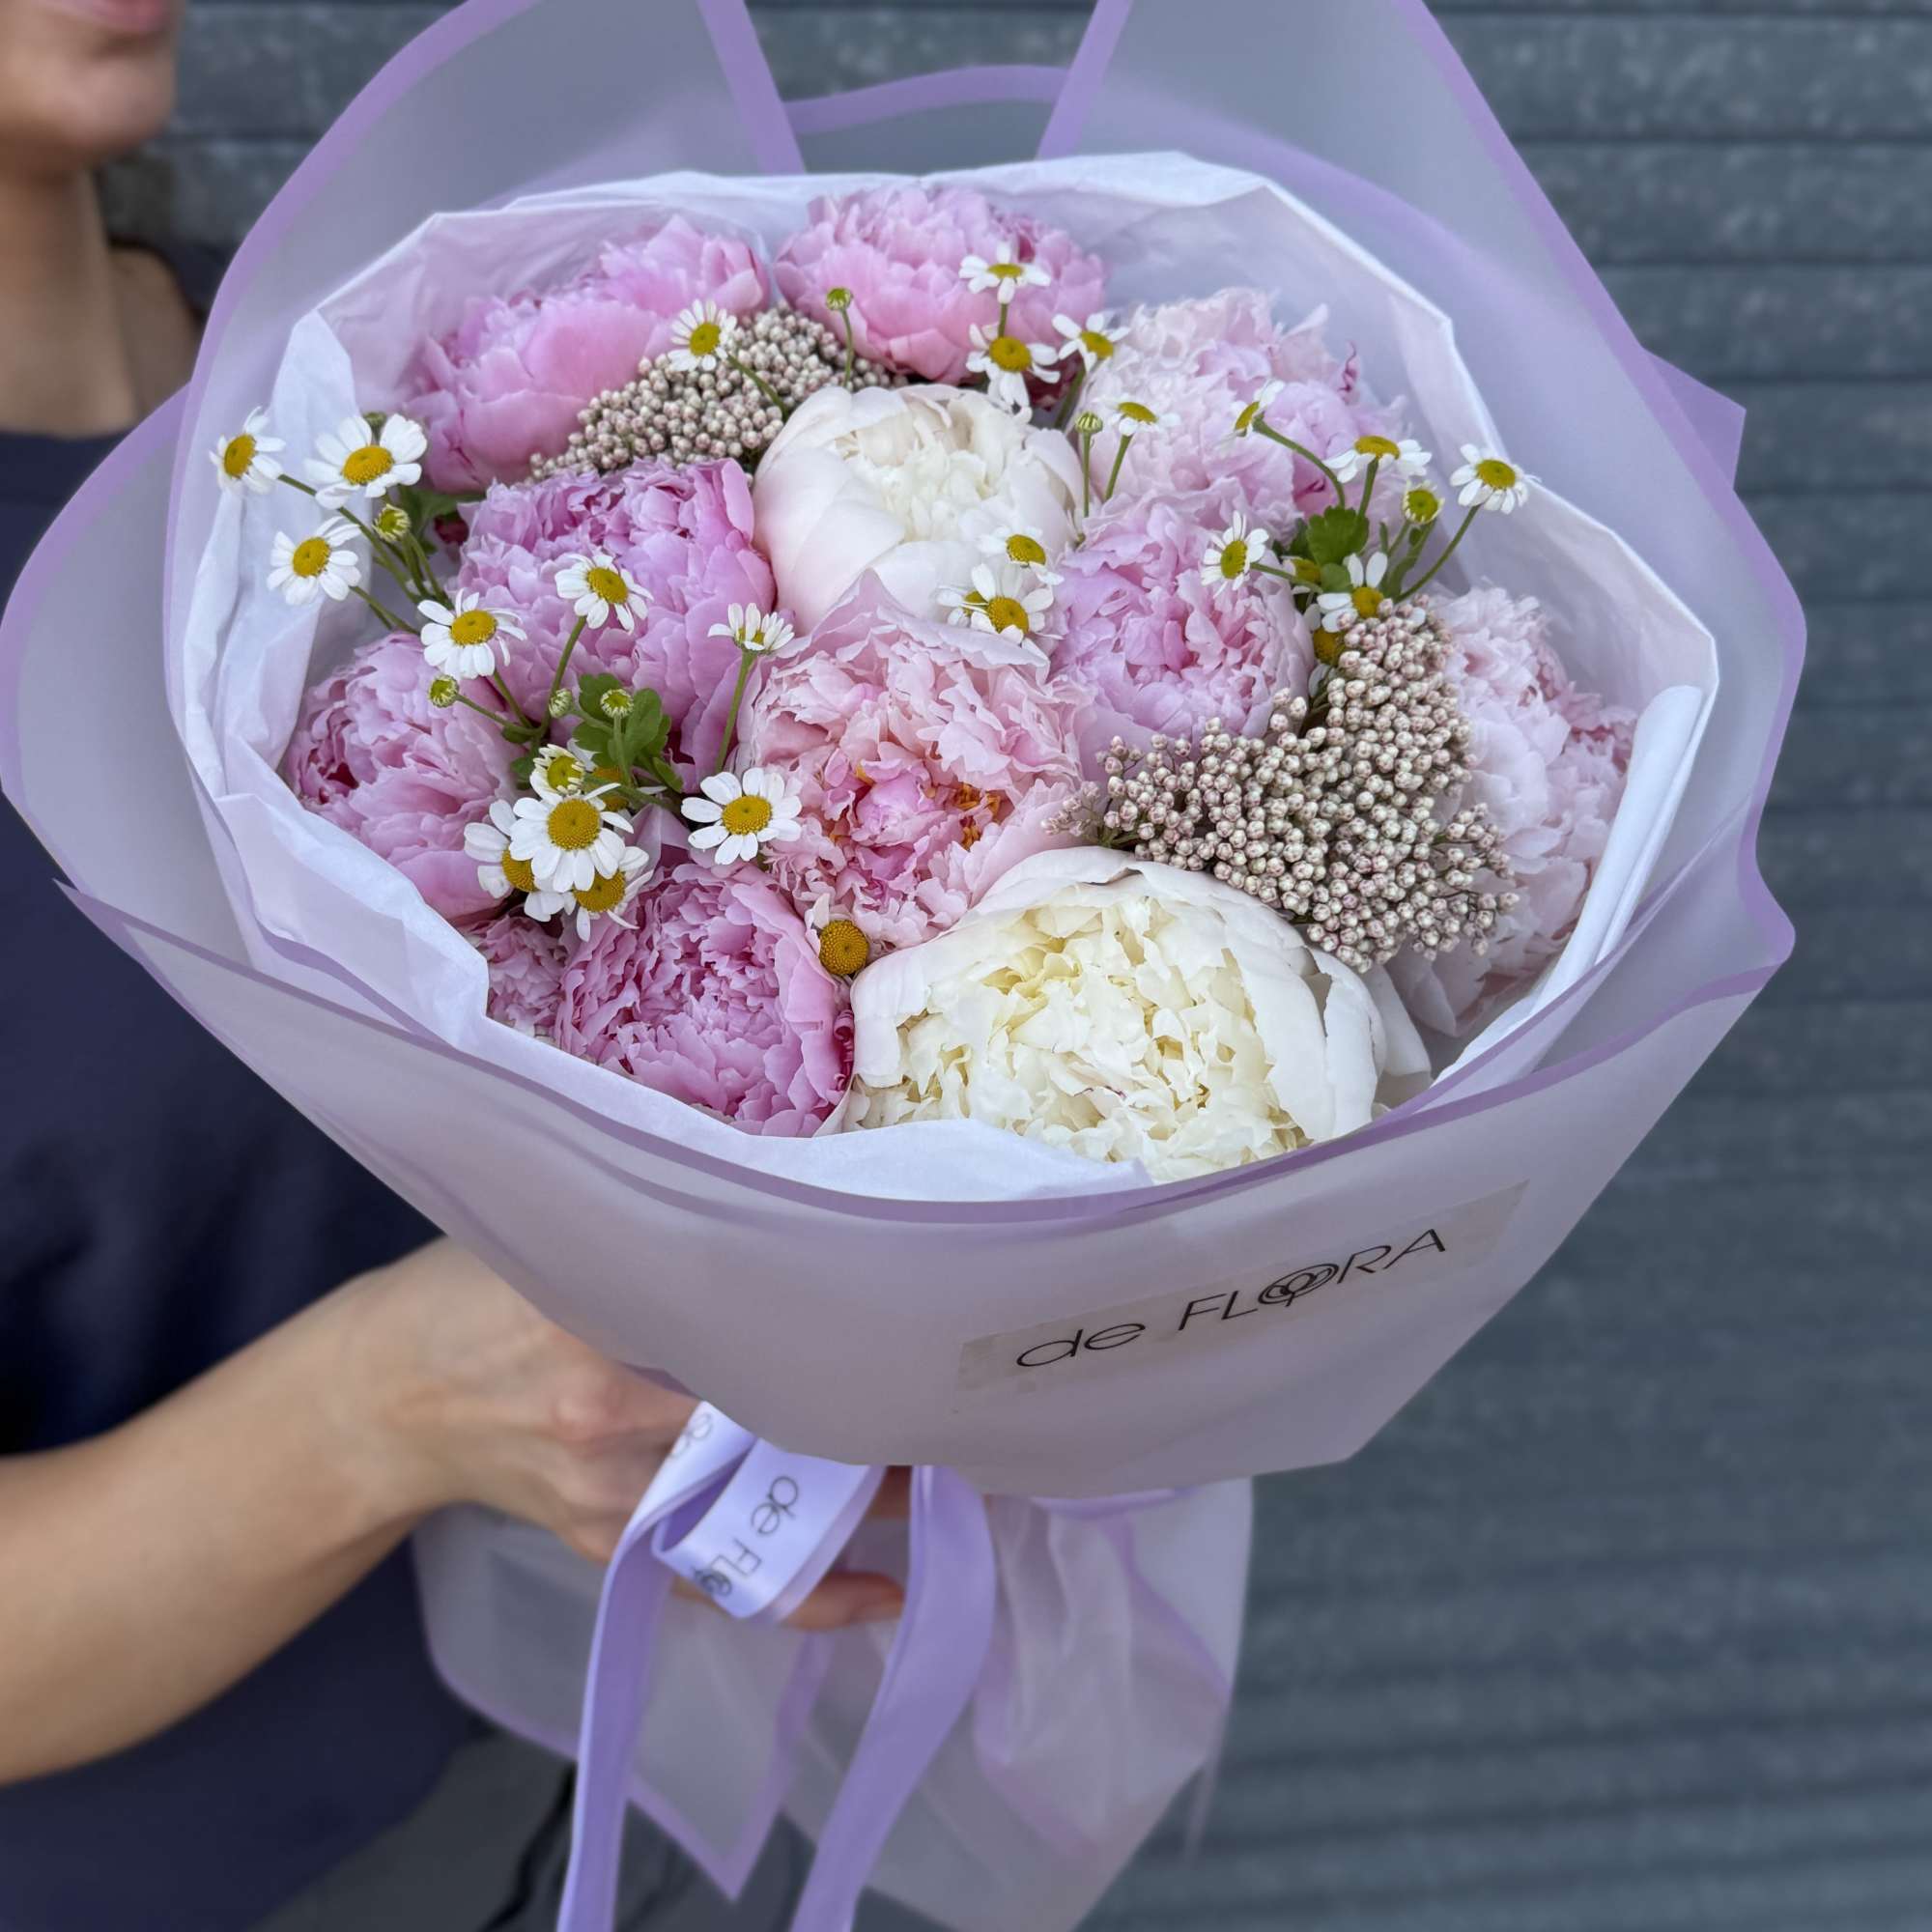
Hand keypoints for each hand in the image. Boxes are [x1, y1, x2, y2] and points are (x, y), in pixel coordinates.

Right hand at [336, 1241, 903, 1627]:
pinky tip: (885, 1591)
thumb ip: (652, 1229)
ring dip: (866, 1492)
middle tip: (953, 1393)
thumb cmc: (470, 1294)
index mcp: (598, 1315)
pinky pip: (726, 1576)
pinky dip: (810, 1592)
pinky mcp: (615, 1543)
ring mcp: (616, 1493)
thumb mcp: (554, 1236)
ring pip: (768, 1502)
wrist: (381, 1401)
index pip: (747, 1321)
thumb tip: (782, 1199)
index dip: (837, 1329)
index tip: (916, 1320)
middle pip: (778, 1416)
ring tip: (951, 1468)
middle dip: (871, 1412)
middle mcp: (612, 1413)